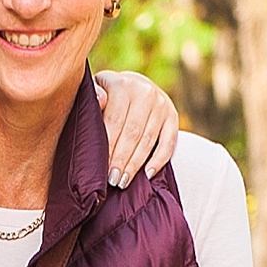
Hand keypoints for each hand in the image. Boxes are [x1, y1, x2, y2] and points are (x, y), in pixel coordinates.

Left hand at [93, 71, 179, 187]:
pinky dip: (159, 161)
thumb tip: (100, 99)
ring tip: (124, 182)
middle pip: (132, 134)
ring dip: (136, 164)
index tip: (101, 168)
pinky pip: (168, 143)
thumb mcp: (97, 90)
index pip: (115, 121)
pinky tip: (148, 175)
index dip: (108, 147)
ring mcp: (161, 104)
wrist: (135, 87)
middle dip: (121, 160)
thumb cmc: (109, 95)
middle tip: (113, 180)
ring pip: (148, 141)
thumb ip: (94, 94)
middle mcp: (145, 92)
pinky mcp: (173, 116)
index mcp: (123, 85)